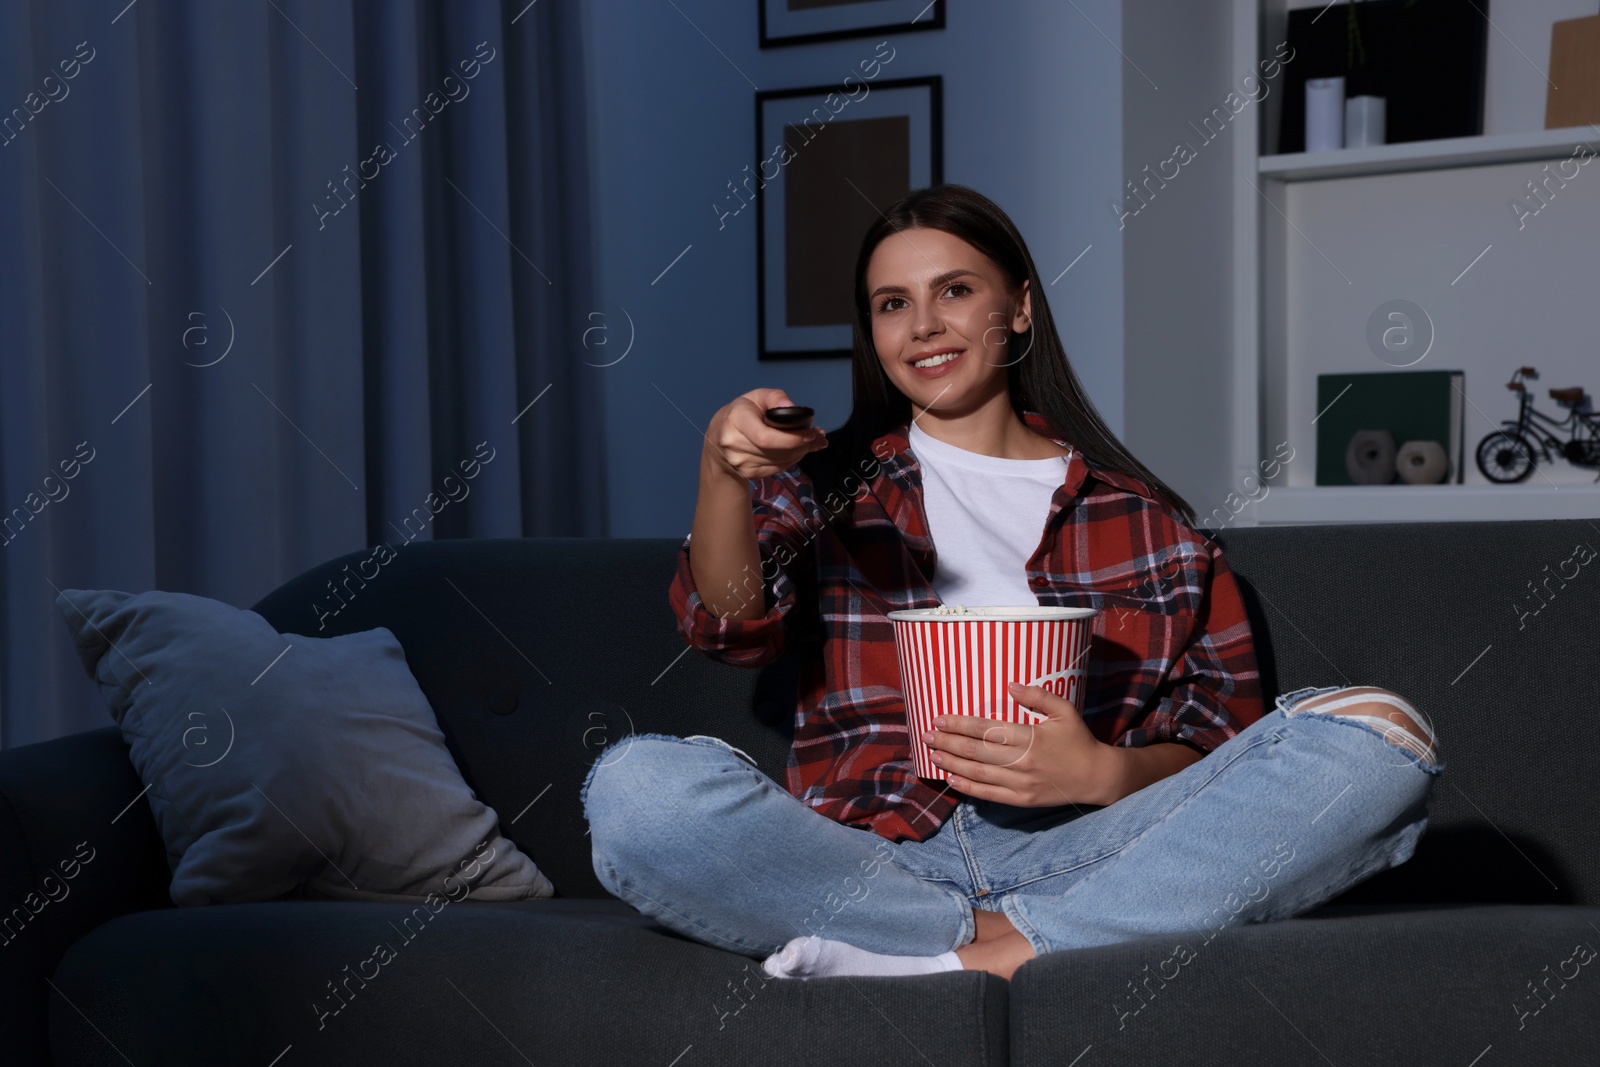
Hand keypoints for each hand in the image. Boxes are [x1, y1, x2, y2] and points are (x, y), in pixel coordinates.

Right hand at [704, 388, 826, 481]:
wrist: (719, 440)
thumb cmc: (742, 414)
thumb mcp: (756, 397)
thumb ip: (775, 397)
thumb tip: (792, 407)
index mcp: (736, 420)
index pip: (765, 437)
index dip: (791, 438)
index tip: (810, 433)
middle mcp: (734, 444)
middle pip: (776, 451)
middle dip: (801, 445)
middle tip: (816, 437)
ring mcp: (740, 462)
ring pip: (780, 461)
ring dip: (800, 452)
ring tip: (809, 442)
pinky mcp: (748, 474)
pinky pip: (778, 468)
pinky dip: (791, 460)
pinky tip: (796, 450)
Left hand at [921, 681, 1116, 806]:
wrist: (1097, 776)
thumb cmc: (1078, 739)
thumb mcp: (1064, 710)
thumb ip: (1037, 696)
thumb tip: (1010, 684)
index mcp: (1030, 737)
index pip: (986, 730)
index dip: (959, 724)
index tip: (939, 719)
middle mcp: (1022, 762)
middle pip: (976, 751)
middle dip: (947, 743)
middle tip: (926, 735)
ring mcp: (1021, 783)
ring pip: (978, 774)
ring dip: (952, 764)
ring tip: (933, 754)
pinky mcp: (1022, 800)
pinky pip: (989, 795)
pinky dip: (968, 787)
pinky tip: (951, 779)